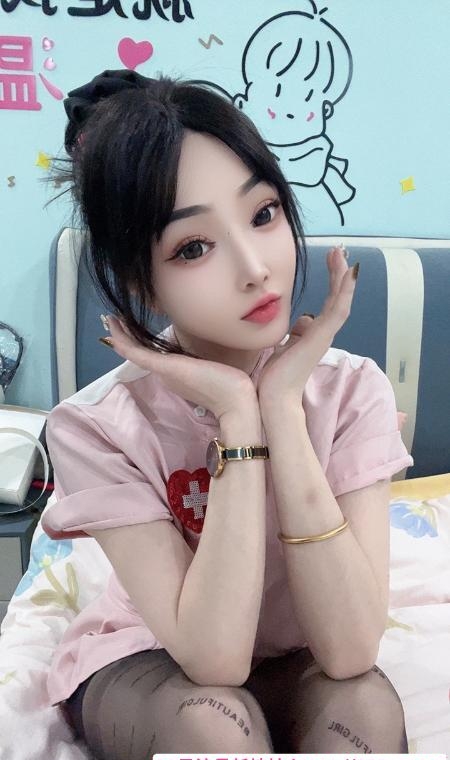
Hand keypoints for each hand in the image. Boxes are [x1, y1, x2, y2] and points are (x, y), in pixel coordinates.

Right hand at [102, 316, 257, 420]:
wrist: (236, 401)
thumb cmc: (233, 385)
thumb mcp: (218, 368)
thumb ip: (210, 361)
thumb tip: (215, 352)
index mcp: (177, 374)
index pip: (153, 357)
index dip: (140, 345)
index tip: (131, 330)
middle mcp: (166, 374)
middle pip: (141, 354)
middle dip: (126, 339)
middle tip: (114, 323)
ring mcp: (164, 371)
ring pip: (134, 352)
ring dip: (121, 336)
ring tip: (111, 321)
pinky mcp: (164, 367)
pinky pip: (136, 352)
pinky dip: (123, 339)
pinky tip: (115, 325)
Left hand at [257, 245, 358, 405]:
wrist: (275, 398)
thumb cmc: (275, 377)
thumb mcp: (283, 348)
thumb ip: (294, 335)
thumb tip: (302, 322)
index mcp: (314, 335)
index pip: (328, 304)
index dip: (332, 282)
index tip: (330, 261)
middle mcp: (323, 334)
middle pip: (337, 298)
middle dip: (338, 274)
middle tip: (337, 251)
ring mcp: (324, 335)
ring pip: (341, 301)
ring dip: (343, 277)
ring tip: (340, 255)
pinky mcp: (322, 337)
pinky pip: (338, 310)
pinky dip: (344, 291)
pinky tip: (348, 273)